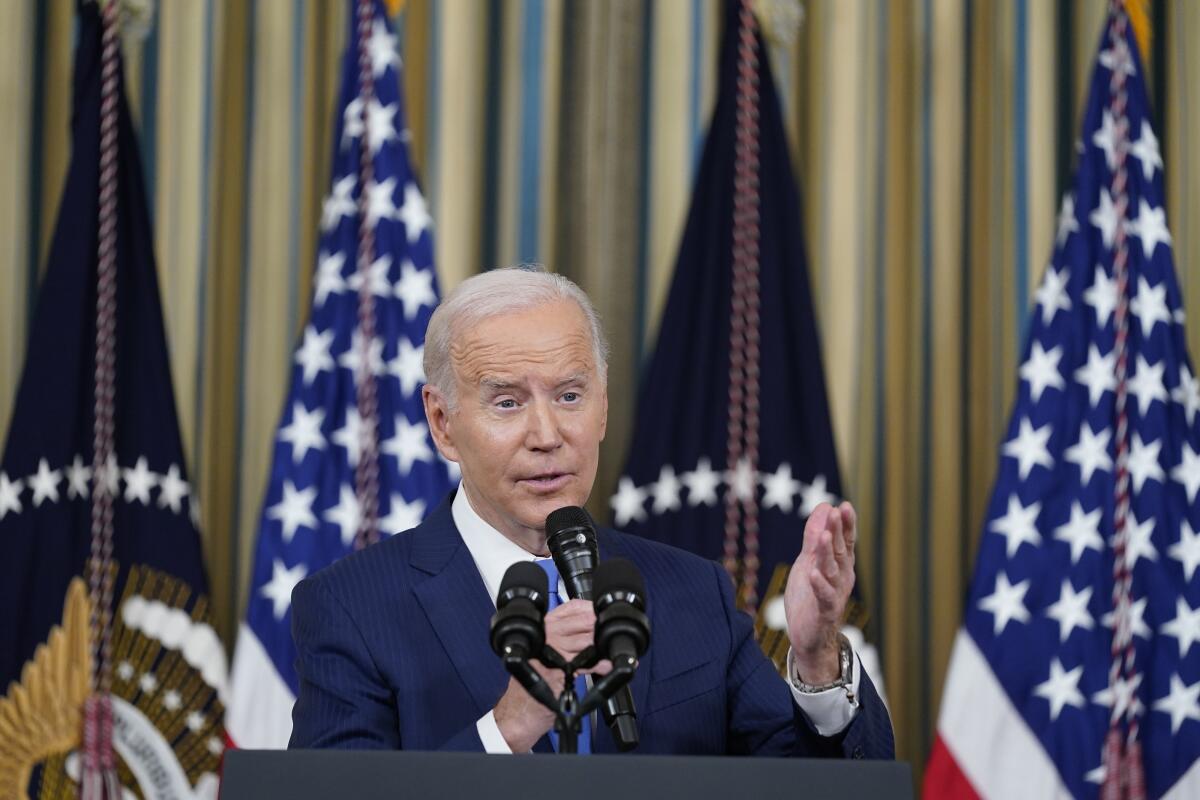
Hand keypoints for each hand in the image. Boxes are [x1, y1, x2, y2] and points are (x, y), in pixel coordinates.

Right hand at [493, 599, 610, 750]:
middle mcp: (547, 635)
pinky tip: (607, 665)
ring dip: (604, 645)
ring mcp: (552, 652)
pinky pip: (586, 663)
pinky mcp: (559, 670)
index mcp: (544, 626)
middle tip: (614, 631)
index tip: (605, 613)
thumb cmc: (534, 681)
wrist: (519, 711)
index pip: (573, 606)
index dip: (593, 609)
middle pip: (584, 621)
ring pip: (587, 640)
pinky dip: (600, 664)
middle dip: (602, 627)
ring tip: (615, 648)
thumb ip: (565, 635)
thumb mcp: (545, 650)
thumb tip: (594, 627)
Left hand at [784, 502, 856, 683]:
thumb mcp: (809, 562)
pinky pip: (823, 596)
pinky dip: (819, 584)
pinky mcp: (824, 612)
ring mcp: (834, 595)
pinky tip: (813, 573)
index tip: (843, 505)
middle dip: (837, 531)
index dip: (845, 524)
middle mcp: (841, 578)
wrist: (810, 638)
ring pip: (831, 571)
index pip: (844, 541)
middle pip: (839, 551)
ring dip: (827, 553)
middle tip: (837, 512)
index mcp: (840, 565)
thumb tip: (824, 506)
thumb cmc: (810, 597)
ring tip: (823, 536)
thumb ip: (814, 537)